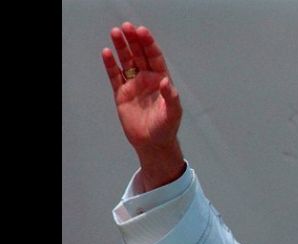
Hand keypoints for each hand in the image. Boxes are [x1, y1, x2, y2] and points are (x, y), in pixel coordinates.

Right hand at [102, 22, 184, 190]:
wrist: (153, 143)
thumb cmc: (166, 128)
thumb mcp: (173, 112)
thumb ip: (171, 96)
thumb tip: (166, 82)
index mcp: (161, 80)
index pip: (155, 57)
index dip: (149, 44)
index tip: (142, 32)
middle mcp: (147, 79)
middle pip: (139, 55)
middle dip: (134, 41)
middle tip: (126, 27)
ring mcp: (134, 85)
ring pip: (126, 61)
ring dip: (121, 47)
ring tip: (115, 32)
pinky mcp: (122, 94)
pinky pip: (115, 76)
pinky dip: (110, 65)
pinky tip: (107, 53)